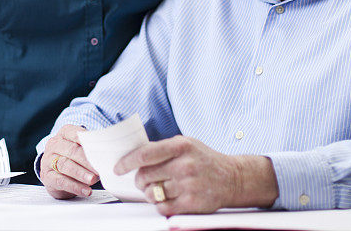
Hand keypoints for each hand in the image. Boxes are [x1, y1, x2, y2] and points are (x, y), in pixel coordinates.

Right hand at [40, 125, 98, 198]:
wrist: (56, 172)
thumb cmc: (73, 156)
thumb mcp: (80, 147)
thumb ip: (91, 147)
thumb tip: (109, 153)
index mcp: (64, 133)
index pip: (75, 134)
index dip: (87, 141)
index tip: (99, 148)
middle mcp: (54, 144)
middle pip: (71, 151)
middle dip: (87, 160)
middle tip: (99, 168)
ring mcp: (48, 160)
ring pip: (65, 165)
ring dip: (81, 173)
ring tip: (93, 180)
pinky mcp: (47, 177)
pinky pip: (61, 181)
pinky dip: (75, 186)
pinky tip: (86, 190)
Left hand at [115, 136, 277, 214]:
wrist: (232, 177)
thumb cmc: (205, 159)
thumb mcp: (186, 144)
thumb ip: (163, 148)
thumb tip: (134, 156)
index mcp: (181, 146)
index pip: (145, 154)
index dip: (127, 162)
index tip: (118, 168)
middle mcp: (184, 164)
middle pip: (145, 176)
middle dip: (140, 180)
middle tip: (143, 180)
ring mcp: (188, 185)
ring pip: (152, 193)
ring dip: (150, 192)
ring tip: (159, 188)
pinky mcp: (191, 203)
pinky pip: (162, 207)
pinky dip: (159, 204)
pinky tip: (167, 197)